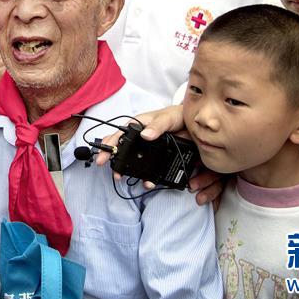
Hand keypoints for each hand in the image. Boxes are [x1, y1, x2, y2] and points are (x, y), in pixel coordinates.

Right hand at [93, 104, 225, 205]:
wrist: (194, 126)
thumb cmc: (178, 116)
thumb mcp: (169, 118)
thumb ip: (158, 125)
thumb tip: (144, 135)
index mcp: (139, 124)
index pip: (119, 133)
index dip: (109, 143)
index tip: (103, 153)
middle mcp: (140, 137)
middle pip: (120, 148)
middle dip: (111, 157)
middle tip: (105, 166)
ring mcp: (147, 149)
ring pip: (131, 161)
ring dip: (125, 169)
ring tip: (121, 177)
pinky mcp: (157, 159)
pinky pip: (148, 169)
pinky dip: (145, 176)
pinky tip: (146, 182)